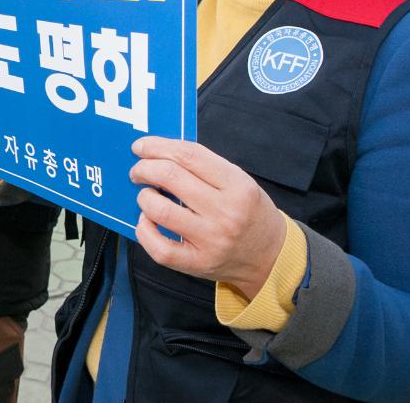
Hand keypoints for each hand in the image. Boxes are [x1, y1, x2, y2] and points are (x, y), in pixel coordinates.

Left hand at [129, 137, 287, 299]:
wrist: (271, 256)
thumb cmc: (249, 213)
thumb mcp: (239, 182)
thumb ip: (204, 167)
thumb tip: (158, 152)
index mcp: (238, 186)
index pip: (189, 155)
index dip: (158, 146)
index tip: (141, 146)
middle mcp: (226, 212)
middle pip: (170, 177)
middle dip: (144, 168)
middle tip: (138, 171)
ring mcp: (211, 240)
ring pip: (159, 209)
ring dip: (144, 197)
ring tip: (147, 196)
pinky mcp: (198, 263)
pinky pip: (159, 247)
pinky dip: (145, 230)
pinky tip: (147, 221)